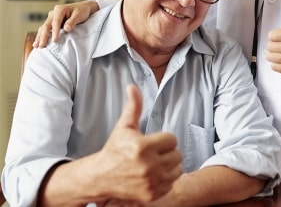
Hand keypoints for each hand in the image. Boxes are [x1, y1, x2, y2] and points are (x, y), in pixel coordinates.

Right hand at [33, 0, 99, 46]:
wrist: (83, 8)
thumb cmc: (82, 11)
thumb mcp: (79, 15)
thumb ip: (72, 22)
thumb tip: (66, 29)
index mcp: (60, 9)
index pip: (55, 22)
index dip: (54, 31)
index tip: (54, 41)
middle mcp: (53, 13)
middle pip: (46, 25)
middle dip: (43, 36)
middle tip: (41, 46)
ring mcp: (52, 18)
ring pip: (43, 27)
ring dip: (40, 37)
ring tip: (36, 46)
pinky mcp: (52, 22)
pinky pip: (45, 29)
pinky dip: (42, 35)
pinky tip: (38, 42)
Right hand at [96, 85, 182, 202]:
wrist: (101, 177)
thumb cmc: (115, 149)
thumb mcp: (124, 126)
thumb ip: (133, 106)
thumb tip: (132, 86)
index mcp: (142, 147)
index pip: (171, 139)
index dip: (163, 138)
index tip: (153, 141)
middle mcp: (148, 166)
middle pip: (177, 154)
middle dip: (167, 151)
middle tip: (154, 152)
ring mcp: (151, 182)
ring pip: (178, 168)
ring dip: (170, 164)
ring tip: (156, 162)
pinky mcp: (152, 194)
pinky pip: (172, 182)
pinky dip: (167, 178)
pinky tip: (154, 174)